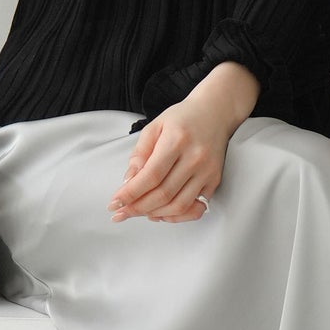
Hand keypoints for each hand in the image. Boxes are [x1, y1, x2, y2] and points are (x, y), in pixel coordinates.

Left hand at [108, 95, 230, 223]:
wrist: (215, 113)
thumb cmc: (181, 119)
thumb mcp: (154, 127)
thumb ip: (140, 154)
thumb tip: (128, 182)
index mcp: (177, 140)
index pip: (151, 176)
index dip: (131, 193)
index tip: (114, 203)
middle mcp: (195, 157)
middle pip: (163, 193)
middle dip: (137, 208)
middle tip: (121, 213)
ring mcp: (207, 171)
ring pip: (179, 205)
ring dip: (154, 214)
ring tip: (137, 212)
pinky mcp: (214, 181)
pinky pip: (196, 208)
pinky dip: (176, 216)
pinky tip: (161, 214)